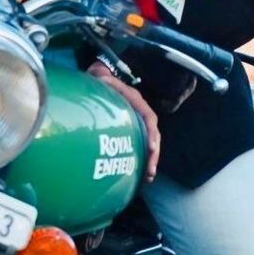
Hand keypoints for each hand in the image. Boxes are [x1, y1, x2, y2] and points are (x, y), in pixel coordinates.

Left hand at [87, 60, 159, 182]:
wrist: (100, 77)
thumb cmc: (100, 80)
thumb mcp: (101, 79)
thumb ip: (102, 81)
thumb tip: (100, 80)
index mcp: (135, 99)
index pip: (149, 117)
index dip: (151, 132)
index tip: (151, 148)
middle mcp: (140, 110)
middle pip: (153, 133)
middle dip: (154, 153)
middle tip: (150, 171)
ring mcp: (137, 119)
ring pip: (150, 140)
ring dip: (151, 158)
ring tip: (148, 177)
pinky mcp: (132, 126)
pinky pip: (142, 142)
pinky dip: (143, 157)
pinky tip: (140, 173)